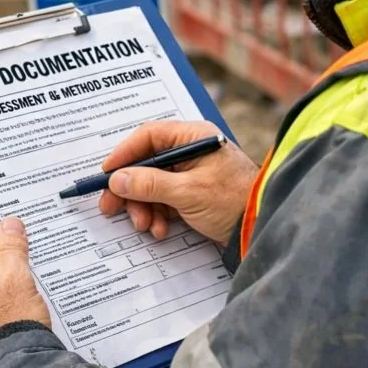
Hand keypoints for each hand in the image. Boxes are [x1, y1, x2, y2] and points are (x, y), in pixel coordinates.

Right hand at [99, 120, 258, 246]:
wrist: (261, 227)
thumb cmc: (233, 200)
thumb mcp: (188, 192)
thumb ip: (150, 185)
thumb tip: (117, 180)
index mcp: (193, 137)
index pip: (148, 136)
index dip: (124, 154)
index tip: (106, 174)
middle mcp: (190, 150)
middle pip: (146, 163)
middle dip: (130, 189)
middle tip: (111, 208)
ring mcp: (191, 172)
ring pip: (152, 185)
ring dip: (144, 207)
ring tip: (146, 226)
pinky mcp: (192, 193)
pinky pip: (164, 200)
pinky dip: (158, 215)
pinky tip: (161, 230)